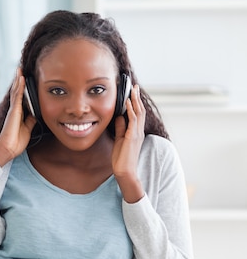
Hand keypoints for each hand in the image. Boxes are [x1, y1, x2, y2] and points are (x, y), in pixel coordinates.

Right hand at [0, 68, 36, 165]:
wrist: (8, 149)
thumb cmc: (16, 142)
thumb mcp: (28, 129)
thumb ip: (31, 120)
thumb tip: (36, 113)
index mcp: (18, 114)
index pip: (21, 98)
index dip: (22, 88)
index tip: (24, 79)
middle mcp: (15, 110)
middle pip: (17, 92)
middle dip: (19, 81)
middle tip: (20, 70)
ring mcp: (14, 110)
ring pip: (16, 91)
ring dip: (18, 80)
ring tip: (19, 70)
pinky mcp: (14, 111)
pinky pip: (17, 96)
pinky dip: (19, 87)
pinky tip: (21, 79)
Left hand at [112, 84, 145, 202]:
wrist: (124, 171)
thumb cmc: (121, 158)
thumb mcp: (119, 140)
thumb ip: (120, 128)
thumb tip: (119, 117)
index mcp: (136, 132)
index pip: (137, 114)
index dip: (135, 103)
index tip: (132, 92)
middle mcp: (138, 131)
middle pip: (140, 110)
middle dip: (137, 98)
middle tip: (134, 86)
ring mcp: (137, 134)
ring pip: (139, 113)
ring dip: (135, 100)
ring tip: (132, 90)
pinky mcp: (132, 137)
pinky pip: (133, 120)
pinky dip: (131, 110)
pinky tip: (128, 102)